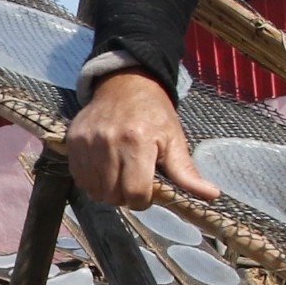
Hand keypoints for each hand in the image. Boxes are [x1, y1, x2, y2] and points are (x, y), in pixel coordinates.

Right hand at [65, 71, 217, 208]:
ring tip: (119, 174)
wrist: (125, 83)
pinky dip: (91, 180)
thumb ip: (187, 173)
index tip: (147, 192)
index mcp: (138, 141)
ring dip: (107, 190)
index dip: (143, 201)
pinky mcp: (73, 141)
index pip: (135, 192)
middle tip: (134, 181)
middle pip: (113, 195)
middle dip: (125, 196)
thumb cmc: (154, 114)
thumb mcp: (175, 140)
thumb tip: (212, 195)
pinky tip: (104, 168)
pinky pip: (78, 177)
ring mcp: (88, 142)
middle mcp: (109, 141)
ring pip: (94, 190)